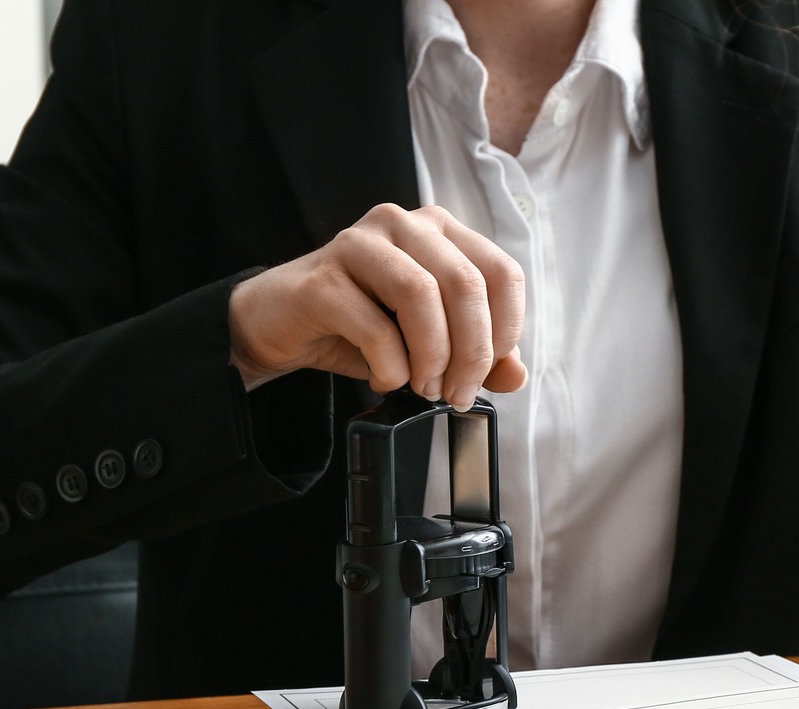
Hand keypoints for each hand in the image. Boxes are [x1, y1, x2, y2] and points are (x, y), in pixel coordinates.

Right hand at [228, 204, 527, 406]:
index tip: (489, 371)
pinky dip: (391, 367)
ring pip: (423, 296)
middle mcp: (403, 224)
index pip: (502, 272)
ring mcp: (360, 243)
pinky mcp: (323, 278)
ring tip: (424, 387)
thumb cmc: (361, 326)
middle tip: (457, 393)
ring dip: (433, 358)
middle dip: (471, 353)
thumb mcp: (431, 342)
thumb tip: (517, 374)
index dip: (505, 330)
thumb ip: (478, 354)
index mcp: (440, 231)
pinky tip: (384, 379)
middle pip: (466, 285)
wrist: (281, 326)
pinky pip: (376, 327)